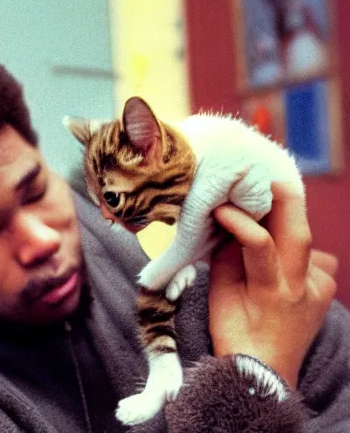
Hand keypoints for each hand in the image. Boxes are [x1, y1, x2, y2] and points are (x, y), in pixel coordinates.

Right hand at [208, 181, 336, 388]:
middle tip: (264, 175)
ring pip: (308, 240)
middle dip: (283, 197)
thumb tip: (228, 223)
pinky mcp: (326, 290)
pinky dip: (296, 251)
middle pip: (299, 230)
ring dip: (287, 221)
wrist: (265, 370)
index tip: (219, 206)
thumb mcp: (221, 292)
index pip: (258, 241)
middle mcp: (301, 286)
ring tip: (266, 210)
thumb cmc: (235, 332)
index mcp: (271, 289)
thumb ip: (226, 255)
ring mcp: (320, 288)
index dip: (239, 218)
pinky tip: (282, 257)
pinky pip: (317, 259)